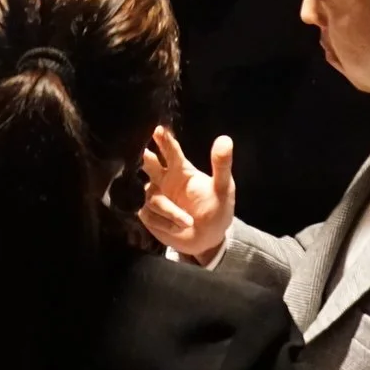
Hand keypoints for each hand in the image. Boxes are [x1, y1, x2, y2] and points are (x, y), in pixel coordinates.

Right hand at [138, 126, 235, 262]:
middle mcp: (164, 179)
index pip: (170, 151)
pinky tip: (176, 228)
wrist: (208, 240)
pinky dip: (165, 223)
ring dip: (171, 211)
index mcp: (181, 169)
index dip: (164, 140)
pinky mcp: (147, 213)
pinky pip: (149, 214)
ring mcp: (153, 196)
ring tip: (188, 222)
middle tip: (143, 154)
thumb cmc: (217, 210)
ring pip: (153, 197)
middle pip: (149, 164)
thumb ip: (222, 165)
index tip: (158, 129)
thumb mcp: (223, 188)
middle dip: (145, 159)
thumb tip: (225, 139)